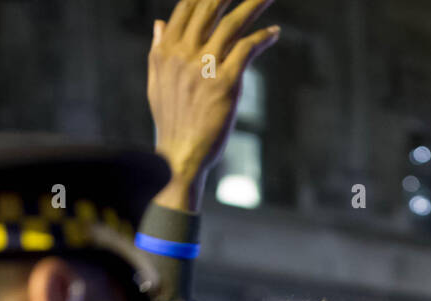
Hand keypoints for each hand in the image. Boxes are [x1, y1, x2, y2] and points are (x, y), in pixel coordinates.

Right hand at [148, 0, 279, 212]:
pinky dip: (262, 38)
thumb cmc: (171, 122)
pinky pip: (246, 50)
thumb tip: (159, 23)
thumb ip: (158, 50)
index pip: (187, 8)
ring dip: (253, 5)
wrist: (180, 155)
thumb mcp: (156, 82)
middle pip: (210, 8)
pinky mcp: (224, 83)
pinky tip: (275, 32)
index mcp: (166, 51)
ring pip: (232, 24)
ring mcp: (204, 67)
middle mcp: (183, 54)